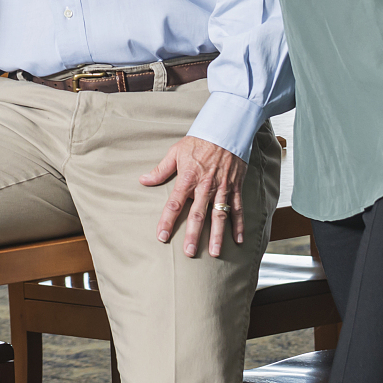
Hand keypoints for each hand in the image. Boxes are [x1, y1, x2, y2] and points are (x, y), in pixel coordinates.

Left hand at [141, 135, 246, 257]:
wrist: (225, 129)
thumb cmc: (198, 141)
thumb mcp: (176, 152)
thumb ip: (160, 170)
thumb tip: (143, 180)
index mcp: (188, 178)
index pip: (175, 203)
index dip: (167, 221)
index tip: (161, 236)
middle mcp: (205, 186)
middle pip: (198, 215)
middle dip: (193, 235)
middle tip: (189, 253)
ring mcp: (222, 188)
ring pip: (219, 216)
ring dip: (217, 236)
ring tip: (215, 253)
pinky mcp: (235, 187)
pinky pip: (238, 209)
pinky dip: (239, 225)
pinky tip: (238, 240)